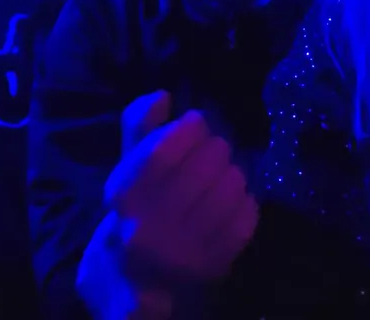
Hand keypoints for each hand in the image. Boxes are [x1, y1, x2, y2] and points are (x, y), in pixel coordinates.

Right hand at [77, 91, 257, 317]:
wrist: (135, 274)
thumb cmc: (137, 204)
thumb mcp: (128, 164)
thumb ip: (139, 125)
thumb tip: (162, 96)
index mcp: (123, 197)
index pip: (162, 151)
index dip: (188, 128)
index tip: (196, 123)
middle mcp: (149, 228)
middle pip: (205, 165)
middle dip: (216, 146)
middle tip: (213, 149)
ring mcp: (184, 251)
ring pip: (231, 187)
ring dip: (233, 171)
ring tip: (221, 174)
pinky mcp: (213, 265)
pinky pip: (246, 216)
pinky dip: (245, 199)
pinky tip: (231, 199)